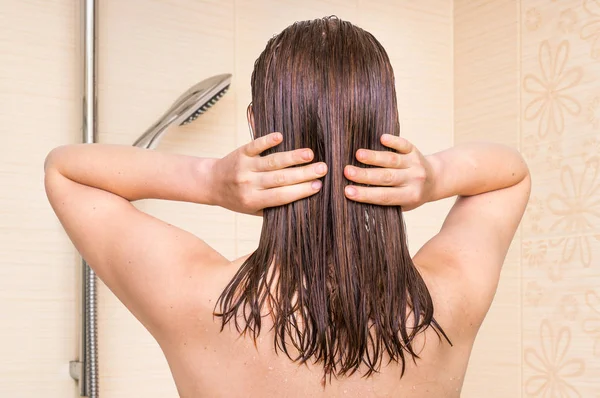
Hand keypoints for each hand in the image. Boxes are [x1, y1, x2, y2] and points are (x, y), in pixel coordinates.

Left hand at [211, 132, 326, 214]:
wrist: (211, 183)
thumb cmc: (237, 199)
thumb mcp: (253, 210)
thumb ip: (274, 206)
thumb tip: (303, 200)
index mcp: (253, 200)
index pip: (281, 196)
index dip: (301, 191)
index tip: (319, 186)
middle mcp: (248, 184)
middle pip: (280, 178)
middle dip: (303, 174)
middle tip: (323, 169)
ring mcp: (244, 167)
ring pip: (272, 162)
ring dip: (292, 157)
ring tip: (310, 154)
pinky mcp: (241, 153)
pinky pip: (255, 146)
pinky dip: (267, 141)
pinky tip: (281, 136)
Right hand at [343, 134, 432, 210]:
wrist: (435, 180)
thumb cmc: (411, 195)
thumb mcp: (402, 204)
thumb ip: (385, 202)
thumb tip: (355, 197)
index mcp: (409, 196)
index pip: (384, 196)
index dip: (366, 194)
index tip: (347, 191)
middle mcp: (414, 180)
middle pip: (387, 177)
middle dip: (365, 175)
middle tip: (347, 172)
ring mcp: (415, 164)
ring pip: (393, 160)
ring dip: (375, 157)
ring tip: (358, 155)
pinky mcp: (414, 150)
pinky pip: (404, 145)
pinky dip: (394, 141)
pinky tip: (381, 138)